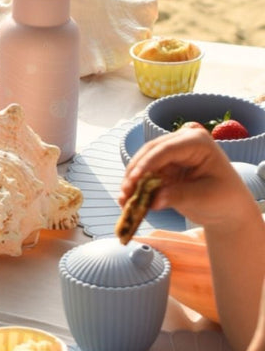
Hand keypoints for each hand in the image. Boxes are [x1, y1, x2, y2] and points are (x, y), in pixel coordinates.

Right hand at [119, 122, 255, 232]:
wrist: (227, 208)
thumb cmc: (223, 199)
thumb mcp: (203, 198)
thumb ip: (178, 196)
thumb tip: (153, 200)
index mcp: (197, 141)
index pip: (166, 149)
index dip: (147, 164)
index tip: (133, 180)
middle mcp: (181, 142)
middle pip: (150, 152)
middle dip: (135, 172)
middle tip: (125, 192)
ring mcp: (170, 153)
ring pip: (142, 162)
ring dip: (131, 181)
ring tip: (123, 200)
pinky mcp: (162, 166)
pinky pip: (143, 174)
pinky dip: (135, 187)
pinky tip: (127, 200)